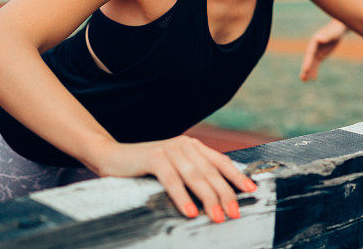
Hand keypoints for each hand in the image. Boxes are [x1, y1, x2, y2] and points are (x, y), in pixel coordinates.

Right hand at [92, 136, 256, 221]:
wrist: (111, 156)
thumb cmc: (145, 168)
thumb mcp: (174, 168)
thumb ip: (193, 175)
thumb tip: (217, 197)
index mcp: (193, 146)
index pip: (221, 162)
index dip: (237, 176)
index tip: (251, 190)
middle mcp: (185, 145)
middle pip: (212, 172)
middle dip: (226, 194)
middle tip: (235, 213)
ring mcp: (170, 149)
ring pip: (196, 177)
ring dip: (209, 199)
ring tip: (218, 216)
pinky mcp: (154, 157)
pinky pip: (172, 180)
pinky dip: (183, 197)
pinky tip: (191, 211)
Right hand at [300, 20, 347, 80]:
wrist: (339, 28)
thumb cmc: (336, 30)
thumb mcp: (332, 33)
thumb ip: (325, 36)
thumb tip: (319, 39)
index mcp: (314, 41)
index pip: (310, 53)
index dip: (307, 62)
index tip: (305, 69)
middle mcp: (313, 47)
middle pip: (308, 59)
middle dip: (305, 69)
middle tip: (302, 78)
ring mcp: (317, 51)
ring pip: (311, 63)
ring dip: (308, 72)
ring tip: (304, 81)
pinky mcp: (321, 54)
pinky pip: (316, 64)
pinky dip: (315, 70)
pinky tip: (313, 78)